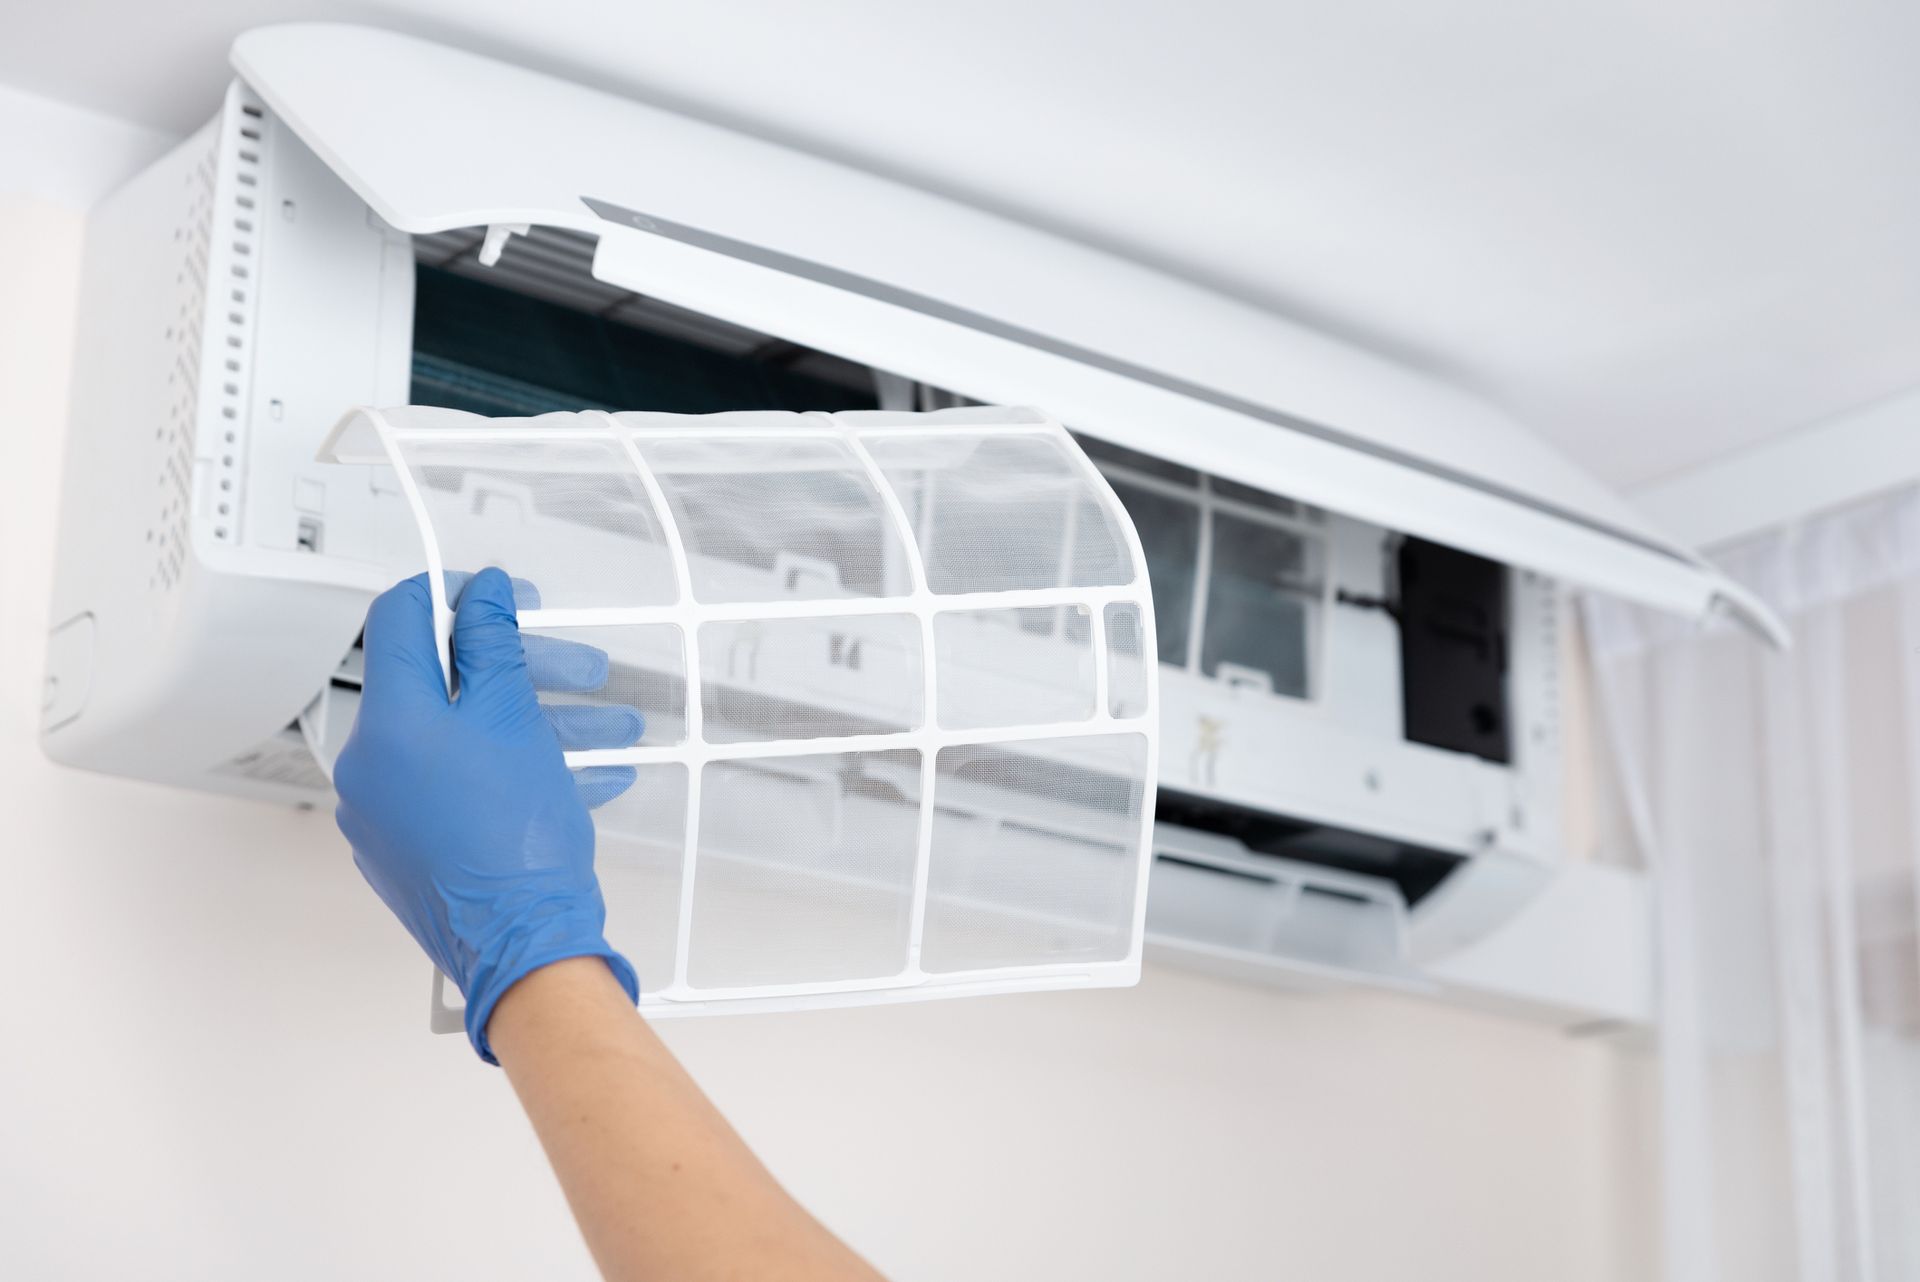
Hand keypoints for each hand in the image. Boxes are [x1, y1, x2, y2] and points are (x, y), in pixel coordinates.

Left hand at [335, 568, 643, 1062]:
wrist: (524, 946)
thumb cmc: (519, 843)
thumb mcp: (516, 719)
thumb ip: (494, 645)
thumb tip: (482, 596)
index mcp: (387, 724)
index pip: (400, 621)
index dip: (454, 595)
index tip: (499, 595)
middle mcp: (371, 767)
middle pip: (445, 685)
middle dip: (526, 670)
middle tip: (582, 666)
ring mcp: (386, 814)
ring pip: (466, 741)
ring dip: (540, 725)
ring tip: (612, 730)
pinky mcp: (411, 850)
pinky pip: (462, 787)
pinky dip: (517, 771)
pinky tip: (586, 776)